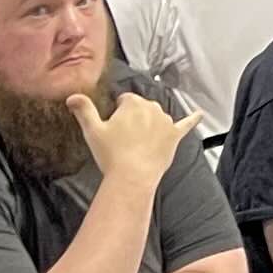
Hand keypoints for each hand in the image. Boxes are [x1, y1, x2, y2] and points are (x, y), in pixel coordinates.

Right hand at [73, 87, 197, 186]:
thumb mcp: (92, 130)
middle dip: (134, 118)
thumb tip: (72, 96)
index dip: (117, 114)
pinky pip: (186, 124)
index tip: (113, 128)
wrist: (133, 176)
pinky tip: (200, 114)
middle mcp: (152, 107)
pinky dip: (193, 119)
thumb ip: (83, 110)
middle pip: (141, 107)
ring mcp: (166, 121)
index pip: (124, 100)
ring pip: (157, 117)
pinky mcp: (174, 136)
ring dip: (151, 124)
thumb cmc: (111, 154)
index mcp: (132, 102)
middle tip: (123, 139)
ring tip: (139, 143)